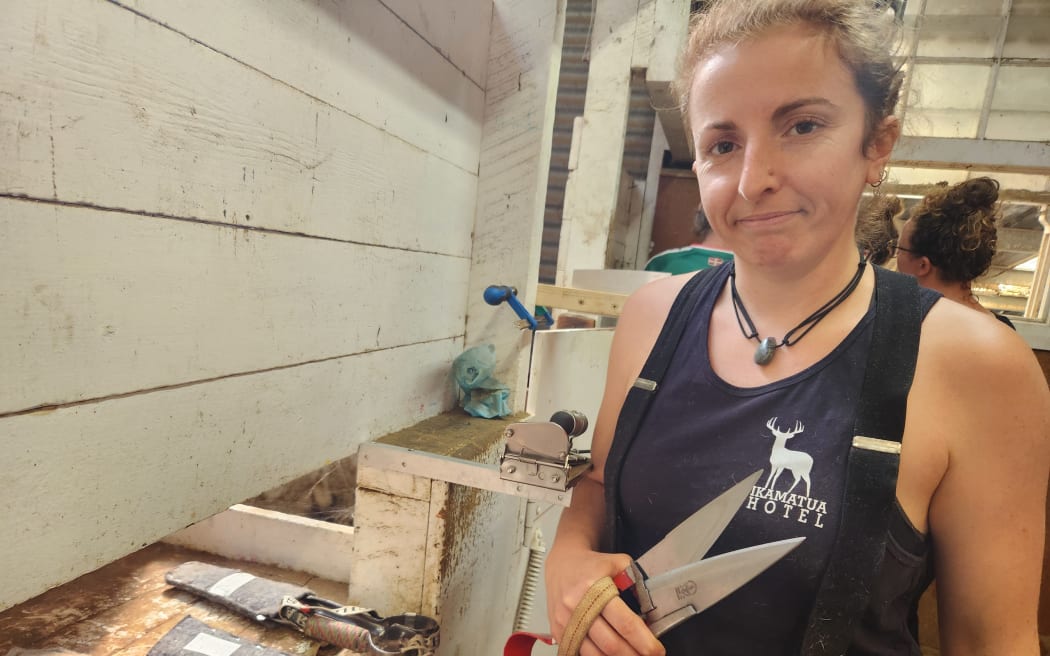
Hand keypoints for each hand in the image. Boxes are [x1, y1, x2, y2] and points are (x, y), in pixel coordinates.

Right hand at [545, 544, 664, 655]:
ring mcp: (565, 622)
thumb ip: (637, 583)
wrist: (562, 563)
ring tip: (632, 655)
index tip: (656, 650)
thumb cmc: (591, 565)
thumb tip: (651, 611)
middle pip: (611, 644)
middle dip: (634, 654)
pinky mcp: (559, 632)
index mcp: (594, 588)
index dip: (644, 641)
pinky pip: (581, 654)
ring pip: (595, 654)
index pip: (624, 622)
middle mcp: (577, 607)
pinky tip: (611, 654)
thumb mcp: (618, 564)